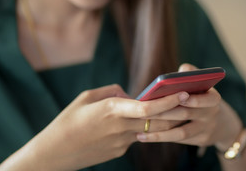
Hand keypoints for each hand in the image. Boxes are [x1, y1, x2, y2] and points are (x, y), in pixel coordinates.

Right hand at [0, 85, 188, 170]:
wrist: (55, 153)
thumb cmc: (67, 120)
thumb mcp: (86, 98)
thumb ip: (111, 92)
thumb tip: (128, 93)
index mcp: (111, 110)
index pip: (147, 107)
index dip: (168, 101)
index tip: (182, 92)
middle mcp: (120, 127)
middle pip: (156, 121)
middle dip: (176, 111)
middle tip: (191, 101)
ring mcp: (121, 142)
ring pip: (150, 131)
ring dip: (165, 122)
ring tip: (178, 111)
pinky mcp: (119, 151)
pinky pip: (136, 137)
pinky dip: (145, 129)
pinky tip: (149, 123)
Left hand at [136, 64, 242, 150]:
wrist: (221, 123)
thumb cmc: (202, 96)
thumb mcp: (202, 84)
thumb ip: (191, 74)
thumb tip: (178, 73)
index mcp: (213, 98)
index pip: (207, 99)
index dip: (195, 99)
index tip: (180, 96)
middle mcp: (212, 114)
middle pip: (186, 114)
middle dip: (165, 112)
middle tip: (144, 111)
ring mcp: (206, 129)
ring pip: (181, 132)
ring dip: (160, 131)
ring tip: (140, 130)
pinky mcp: (200, 140)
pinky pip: (179, 140)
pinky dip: (162, 137)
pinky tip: (144, 136)